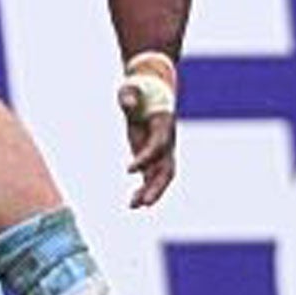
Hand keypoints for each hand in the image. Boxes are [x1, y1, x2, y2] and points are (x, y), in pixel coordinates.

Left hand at [118, 54, 177, 208]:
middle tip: (145, 203)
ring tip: (133, 206)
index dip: (146, 158)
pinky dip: (144, 190)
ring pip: (160, 177)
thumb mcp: (131, 88)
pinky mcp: (152, 155)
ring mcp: (161, 150)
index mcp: (164, 124)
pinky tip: (133, 203)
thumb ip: (130, 95)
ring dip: (150, 193)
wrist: (151, 90)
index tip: (128, 170)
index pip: (159, 146)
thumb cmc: (139, 88)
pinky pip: (151, 177)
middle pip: (167, 168)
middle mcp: (167, 141)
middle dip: (157, 186)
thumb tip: (128, 102)